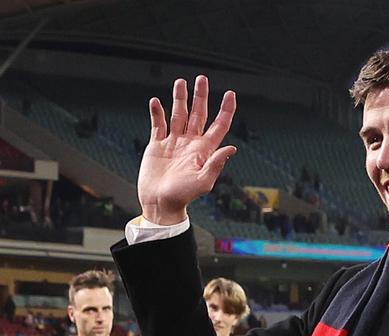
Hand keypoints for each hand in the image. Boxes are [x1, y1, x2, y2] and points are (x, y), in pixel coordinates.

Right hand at [138, 75, 237, 223]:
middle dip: (200, 96)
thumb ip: (216, 164)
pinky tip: (156, 101)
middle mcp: (190, 143)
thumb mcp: (204, 182)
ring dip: (180, 99)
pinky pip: (158, 124)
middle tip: (202, 79)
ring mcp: (174, 143)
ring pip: (178, 115)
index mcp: (204, 151)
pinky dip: (157, 112)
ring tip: (180, 82)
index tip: (231, 94)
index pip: (218, 125)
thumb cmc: (183, 197)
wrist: (160, 203)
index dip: (226, 110)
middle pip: (198, 114)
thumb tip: (232, 148)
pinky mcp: (157, 145)